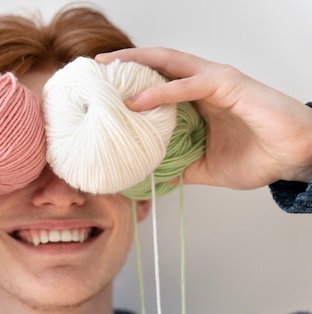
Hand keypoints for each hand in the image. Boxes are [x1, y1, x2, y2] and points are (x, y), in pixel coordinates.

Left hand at [96, 47, 311, 189]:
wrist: (296, 157)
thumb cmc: (258, 155)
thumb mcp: (205, 167)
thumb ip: (179, 166)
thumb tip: (150, 177)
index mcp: (197, 98)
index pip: (158, 79)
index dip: (130, 80)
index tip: (101, 87)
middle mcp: (204, 83)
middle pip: (158, 63)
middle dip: (126, 62)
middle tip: (96, 67)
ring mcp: (217, 81)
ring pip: (171, 64)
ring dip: (137, 66)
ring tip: (108, 71)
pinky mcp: (230, 86)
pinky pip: (191, 85)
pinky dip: (162, 92)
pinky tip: (138, 101)